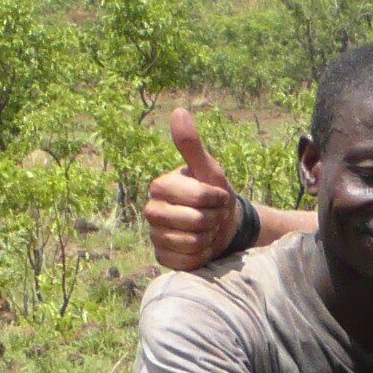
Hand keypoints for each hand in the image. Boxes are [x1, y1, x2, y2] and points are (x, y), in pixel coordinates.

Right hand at [146, 107, 240, 270]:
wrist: (221, 226)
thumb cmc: (215, 194)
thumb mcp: (209, 170)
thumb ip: (192, 145)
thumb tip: (178, 111)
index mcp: (160, 186)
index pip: (198, 198)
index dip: (216, 200)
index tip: (219, 197)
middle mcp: (151, 210)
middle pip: (194, 222)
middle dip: (213, 220)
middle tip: (214, 215)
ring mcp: (155, 235)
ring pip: (191, 243)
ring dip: (208, 238)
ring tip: (207, 230)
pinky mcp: (162, 257)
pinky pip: (185, 261)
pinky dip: (200, 256)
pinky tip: (200, 247)